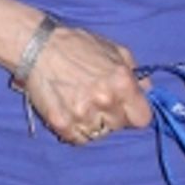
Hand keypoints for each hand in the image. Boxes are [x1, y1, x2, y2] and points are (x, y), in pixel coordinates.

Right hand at [25, 23, 152, 144]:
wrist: (37, 46)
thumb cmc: (76, 45)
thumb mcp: (115, 50)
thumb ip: (136, 73)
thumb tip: (147, 91)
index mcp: (121, 83)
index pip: (142, 119)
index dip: (134, 113)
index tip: (125, 108)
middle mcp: (105, 101)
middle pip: (119, 126)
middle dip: (111, 115)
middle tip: (95, 98)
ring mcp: (83, 114)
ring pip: (99, 134)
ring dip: (92, 123)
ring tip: (79, 103)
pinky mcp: (62, 124)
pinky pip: (78, 139)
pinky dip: (75, 129)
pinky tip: (68, 111)